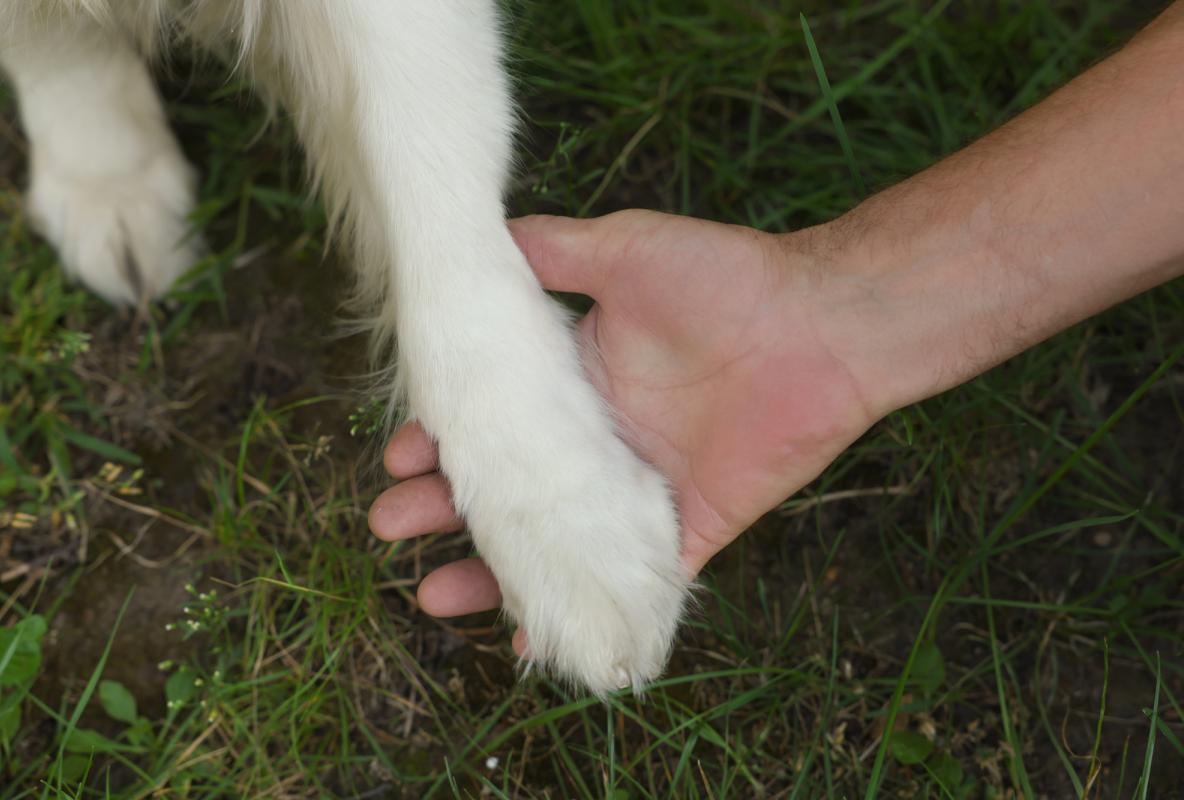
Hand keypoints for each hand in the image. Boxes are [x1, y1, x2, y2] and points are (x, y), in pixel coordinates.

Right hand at [368, 210, 882, 629]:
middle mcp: (601, 441)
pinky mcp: (684, 532)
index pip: (496, 418)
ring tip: (430, 594)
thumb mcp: (625, 250)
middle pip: (509, 488)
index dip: (443, 438)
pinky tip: (525, 645)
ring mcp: (638, 492)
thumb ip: (554, 250)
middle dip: (444, 508)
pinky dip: (579, 615)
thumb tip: (483, 237)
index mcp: (580, 380)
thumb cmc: (726, 278)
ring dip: (492, 572)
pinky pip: (624, 586)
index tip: (396, 453)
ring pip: (552, 544)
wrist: (823, 324)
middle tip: (387, 523)